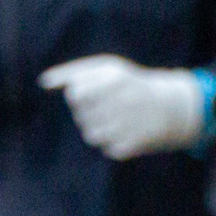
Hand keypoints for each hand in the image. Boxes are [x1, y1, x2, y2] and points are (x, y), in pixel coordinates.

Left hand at [39, 55, 204, 158]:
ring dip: (97, 128)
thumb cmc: (130, 84)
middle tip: (109, 106)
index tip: (94, 93)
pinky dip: (112, 141)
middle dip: (88, 112)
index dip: (79, 95)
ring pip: (90, 134)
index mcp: (114, 80)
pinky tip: (126, 131)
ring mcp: (129, 125)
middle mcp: (122, 102)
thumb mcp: (105, 68)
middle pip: (80, 116)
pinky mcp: (133, 145)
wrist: (172, 107)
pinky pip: (106, 148)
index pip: (74, 95)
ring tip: (115, 119)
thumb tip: (43, 82)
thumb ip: (72, 72)